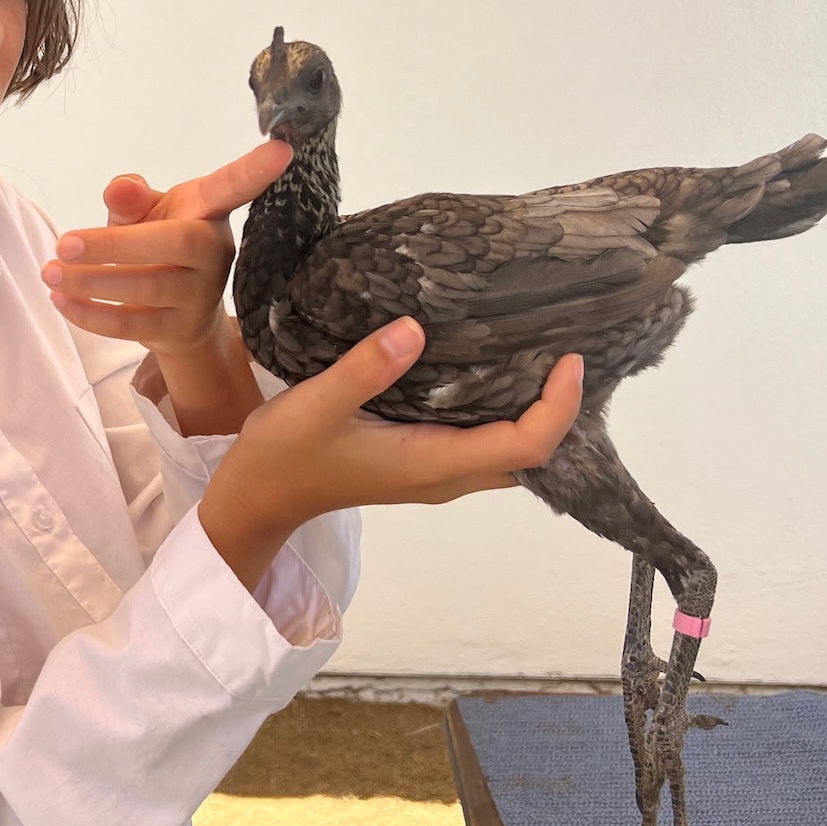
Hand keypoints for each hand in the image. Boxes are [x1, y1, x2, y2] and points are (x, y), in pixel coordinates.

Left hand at [41, 139, 293, 357]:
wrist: (176, 317)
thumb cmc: (158, 247)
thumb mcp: (146, 215)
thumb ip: (131, 199)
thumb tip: (120, 187)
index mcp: (208, 212)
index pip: (234, 186)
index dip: (255, 169)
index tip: (282, 149)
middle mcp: (213, 252)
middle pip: (176, 244)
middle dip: (115, 245)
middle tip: (63, 242)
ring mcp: (201, 295)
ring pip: (149, 288)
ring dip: (93, 282)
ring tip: (51, 272)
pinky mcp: (181, 329)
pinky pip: (134, 325)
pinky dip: (91, 315)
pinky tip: (61, 300)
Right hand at [200, 317, 585, 588]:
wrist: (257, 496)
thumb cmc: (285, 454)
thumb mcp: (315, 405)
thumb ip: (365, 370)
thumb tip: (416, 329)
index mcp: (433, 462)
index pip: (525, 446)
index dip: (558, 407)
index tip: (569, 357)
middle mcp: (446, 474)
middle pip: (530, 455)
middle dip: (561, 410)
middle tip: (567, 347)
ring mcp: (434, 472)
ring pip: (509, 452)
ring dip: (534, 412)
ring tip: (541, 353)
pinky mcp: (420, 462)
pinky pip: (483, 442)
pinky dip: (503, 412)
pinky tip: (492, 370)